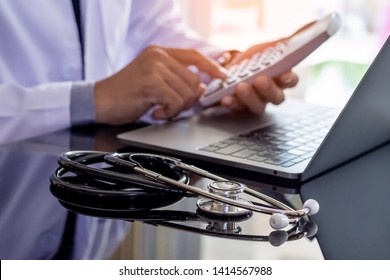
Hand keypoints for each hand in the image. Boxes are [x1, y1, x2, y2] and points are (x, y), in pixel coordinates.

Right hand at [94, 46, 225, 123]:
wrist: (98, 101)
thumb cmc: (125, 94)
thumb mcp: (152, 81)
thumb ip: (175, 80)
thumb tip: (201, 89)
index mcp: (159, 52)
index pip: (194, 56)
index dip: (211, 67)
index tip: (222, 76)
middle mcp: (158, 56)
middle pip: (194, 80)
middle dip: (187, 100)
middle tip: (170, 108)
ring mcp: (154, 67)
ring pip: (187, 92)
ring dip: (176, 108)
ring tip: (159, 109)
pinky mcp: (151, 83)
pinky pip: (176, 102)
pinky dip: (168, 113)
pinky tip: (154, 112)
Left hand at [219, 41, 298, 113]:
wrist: (233, 67)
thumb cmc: (255, 58)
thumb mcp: (266, 48)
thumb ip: (282, 44)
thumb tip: (309, 27)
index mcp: (282, 78)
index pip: (291, 81)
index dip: (289, 79)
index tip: (285, 75)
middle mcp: (272, 94)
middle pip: (276, 97)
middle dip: (268, 89)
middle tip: (260, 80)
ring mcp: (257, 102)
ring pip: (258, 106)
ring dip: (249, 97)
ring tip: (241, 87)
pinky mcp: (241, 107)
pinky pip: (237, 108)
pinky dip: (231, 103)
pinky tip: (225, 98)